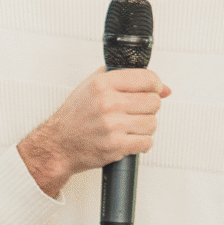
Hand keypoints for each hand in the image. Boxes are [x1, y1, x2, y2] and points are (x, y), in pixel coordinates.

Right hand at [16, 66, 170, 198]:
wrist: (59, 143)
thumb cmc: (76, 115)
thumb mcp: (94, 85)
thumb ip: (126, 78)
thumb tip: (164, 89)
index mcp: (103, 84)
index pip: (147, 78)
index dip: (154, 85)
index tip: (151, 90)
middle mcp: (108, 103)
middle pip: (153, 101)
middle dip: (148, 107)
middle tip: (135, 111)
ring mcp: (112, 125)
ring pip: (152, 123)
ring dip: (144, 127)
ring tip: (130, 126)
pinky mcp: (116, 146)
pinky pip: (146, 142)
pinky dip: (141, 143)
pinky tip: (129, 139)